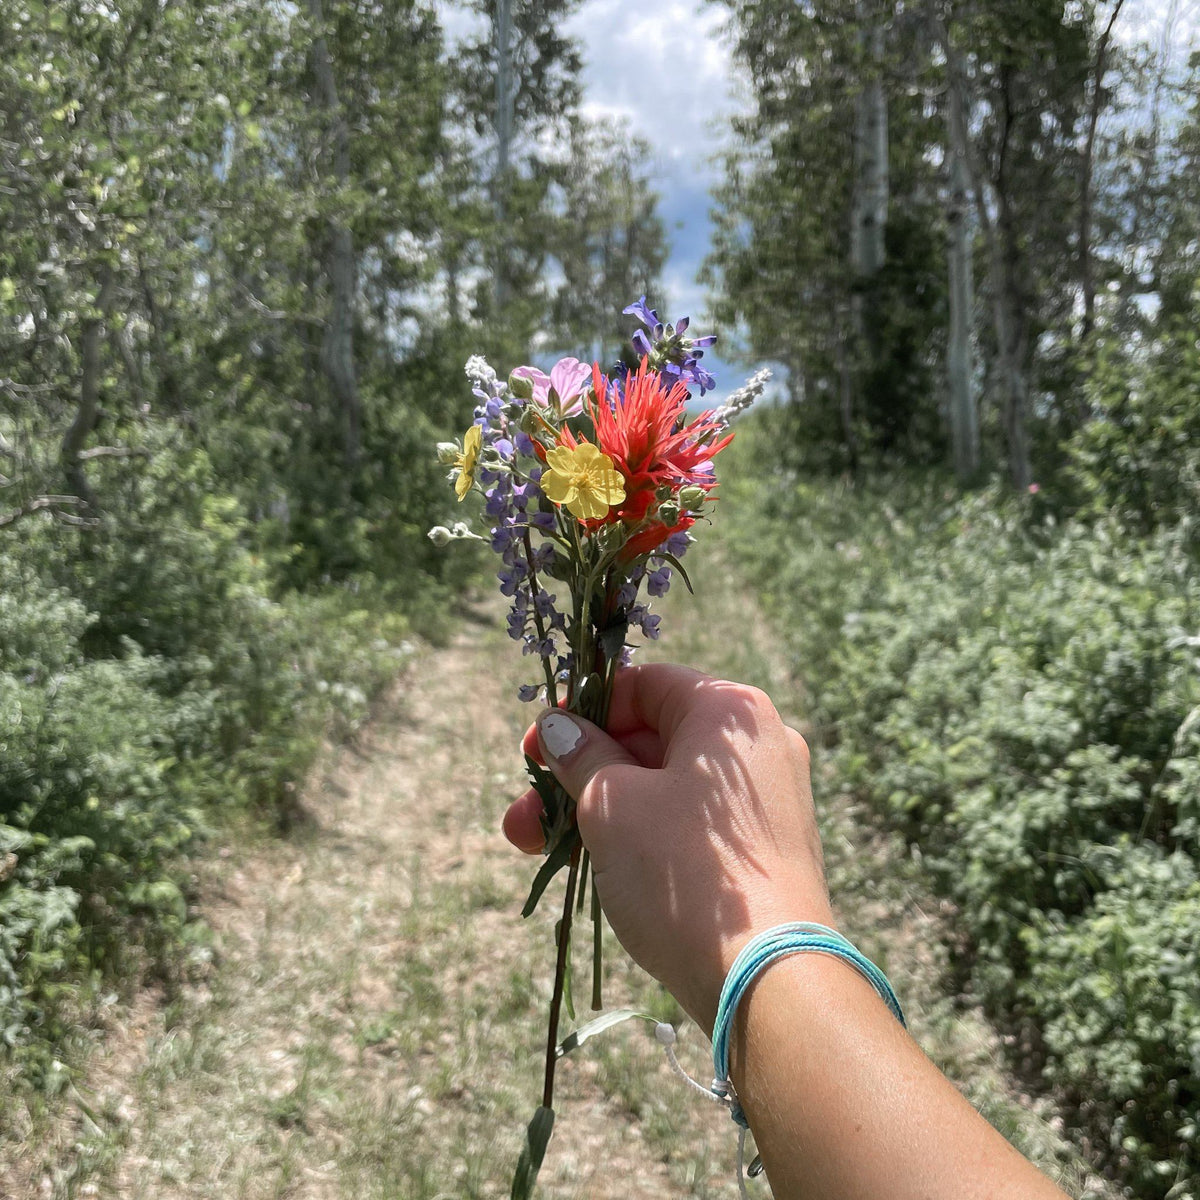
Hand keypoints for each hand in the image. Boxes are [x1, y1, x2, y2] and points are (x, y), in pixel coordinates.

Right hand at [502, 663, 832, 1031]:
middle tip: (524, 813)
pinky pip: (688, 824)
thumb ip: (580, 757)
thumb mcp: (611, 804)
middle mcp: (757, 744)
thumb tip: (560, 730)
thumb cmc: (685, 872)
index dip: (581, 712)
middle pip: (648, 740)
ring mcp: (766, 800)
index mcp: (729, 710)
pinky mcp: (763, 850)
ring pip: (662, 788)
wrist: (767, 978)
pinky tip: (591, 866)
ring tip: (533, 846)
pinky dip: (639, 835)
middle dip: (576, 774)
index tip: (537, 746)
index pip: (643, 685)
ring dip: (595, 811)